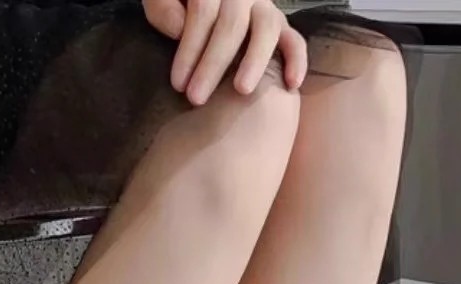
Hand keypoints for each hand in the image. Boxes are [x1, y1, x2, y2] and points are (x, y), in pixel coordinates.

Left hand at [143, 0, 307, 104]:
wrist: (205, 6)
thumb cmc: (177, 5)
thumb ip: (164, 6)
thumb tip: (180, 29)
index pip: (204, 11)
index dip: (190, 48)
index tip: (178, 84)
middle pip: (233, 24)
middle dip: (213, 63)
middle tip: (196, 98)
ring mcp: (264, 6)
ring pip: (266, 28)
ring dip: (254, 59)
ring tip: (242, 90)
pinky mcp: (279, 25)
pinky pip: (294, 38)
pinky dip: (296, 59)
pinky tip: (291, 83)